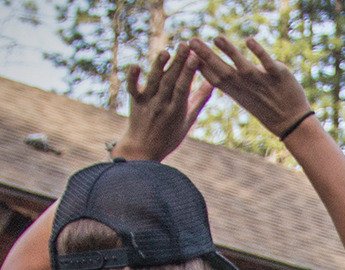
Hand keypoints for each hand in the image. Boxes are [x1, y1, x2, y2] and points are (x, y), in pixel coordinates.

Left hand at [116, 45, 212, 161]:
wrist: (142, 150)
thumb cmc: (168, 136)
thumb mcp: (188, 120)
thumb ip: (199, 99)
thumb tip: (213, 82)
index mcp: (176, 111)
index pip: (184, 87)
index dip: (189, 71)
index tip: (196, 56)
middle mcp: (161, 105)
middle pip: (170, 81)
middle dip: (178, 62)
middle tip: (185, 44)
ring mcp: (147, 103)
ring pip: (153, 81)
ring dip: (159, 65)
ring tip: (166, 52)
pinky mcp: (134, 101)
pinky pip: (132, 88)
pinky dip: (132, 77)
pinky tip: (135, 65)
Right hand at [189, 37, 311, 137]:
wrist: (291, 122)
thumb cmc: (265, 106)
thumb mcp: (242, 94)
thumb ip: (227, 80)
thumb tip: (208, 66)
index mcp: (235, 90)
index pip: (213, 76)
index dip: (198, 65)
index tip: (183, 51)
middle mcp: (245, 85)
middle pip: (222, 70)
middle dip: (206, 56)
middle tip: (190, 41)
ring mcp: (261, 81)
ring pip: (243, 66)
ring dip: (230, 52)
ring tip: (216, 37)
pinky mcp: (278, 76)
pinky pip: (268, 63)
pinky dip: (259, 53)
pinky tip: (248, 40)